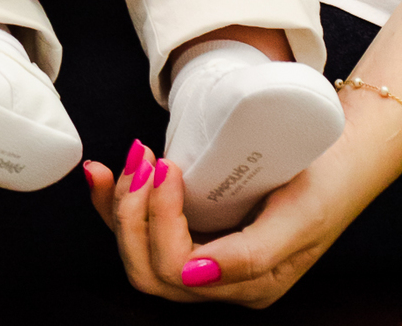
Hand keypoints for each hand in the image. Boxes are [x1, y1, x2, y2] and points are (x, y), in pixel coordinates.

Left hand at [84, 129, 363, 306]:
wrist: (338, 161)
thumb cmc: (322, 186)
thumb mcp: (298, 218)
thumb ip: (251, 254)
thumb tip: (193, 275)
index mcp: (250, 283)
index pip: (178, 268)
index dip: (161, 218)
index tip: (168, 166)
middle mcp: (221, 280)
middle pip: (148, 269)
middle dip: (132, 213)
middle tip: (146, 159)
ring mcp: (204, 259)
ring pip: (139, 254)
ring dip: (122, 204)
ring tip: (134, 156)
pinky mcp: (194, 233)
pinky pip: (143, 232)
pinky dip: (115, 203)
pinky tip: (101, 174)